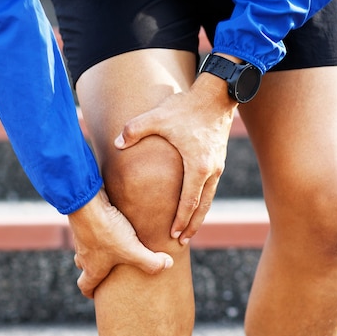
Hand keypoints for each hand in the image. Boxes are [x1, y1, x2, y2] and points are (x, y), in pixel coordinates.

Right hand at [68, 189, 174, 298]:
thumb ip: (151, 261)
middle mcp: (83, 254)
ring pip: (85, 248)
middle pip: (84, 267)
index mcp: (92, 268)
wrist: (86, 203)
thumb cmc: (107, 231)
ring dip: (96, 249)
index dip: (92, 292)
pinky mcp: (83, 220)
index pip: (86, 286)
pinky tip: (111, 223)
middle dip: (94, 270)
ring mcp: (81, 236)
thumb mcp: (132, 250)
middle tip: (107, 270)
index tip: (98, 295)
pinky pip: (88, 230)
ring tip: (112, 246)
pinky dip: (97, 231)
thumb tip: (168, 265)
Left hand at [114, 72, 237, 244]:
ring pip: (209, 198)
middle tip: (182, 241)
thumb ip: (134, 130)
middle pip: (202, 206)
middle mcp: (211, 170)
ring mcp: (218, 165)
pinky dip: (204, 199)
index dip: (180, 220)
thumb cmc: (186, 107)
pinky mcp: (219, 158)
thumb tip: (117, 144)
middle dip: (191, 225)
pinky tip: (196, 203)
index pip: (188, 202)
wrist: (217, 94)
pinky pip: (211, 186)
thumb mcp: (158, 117)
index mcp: (198, 166)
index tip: (173, 235)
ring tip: (190, 229)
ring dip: (199, 215)